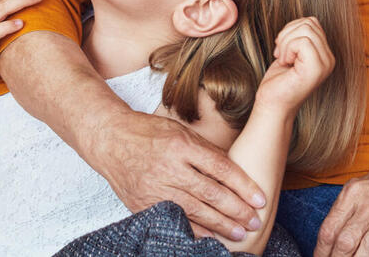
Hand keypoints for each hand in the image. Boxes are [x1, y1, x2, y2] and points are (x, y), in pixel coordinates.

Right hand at [91, 109, 265, 242]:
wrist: (109, 138)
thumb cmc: (147, 132)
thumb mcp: (178, 131)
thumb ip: (204, 151)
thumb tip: (234, 172)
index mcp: (181, 144)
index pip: (220, 168)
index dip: (243, 185)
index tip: (260, 199)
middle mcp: (169, 166)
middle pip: (211, 193)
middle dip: (237, 210)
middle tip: (255, 220)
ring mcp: (155, 187)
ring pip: (195, 210)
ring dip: (221, 224)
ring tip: (240, 232)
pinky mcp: (143, 202)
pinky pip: (175, 219)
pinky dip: (194, 230)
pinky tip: (210, 237)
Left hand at [255, 16, 334, 112]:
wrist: (273, 104)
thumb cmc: (278, 80)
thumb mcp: (291, 51)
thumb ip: (301, 36)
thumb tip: (305, 20)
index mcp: (325, 54)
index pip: (312, 22)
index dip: (291, 29)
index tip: (282, 48)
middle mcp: (329, 59)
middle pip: (309, 23)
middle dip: (287, 34)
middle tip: (281, 53)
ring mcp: (325, 64)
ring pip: (306, 30)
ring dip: (286, 42)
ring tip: (283, 59)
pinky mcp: (316, 69)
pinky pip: (303, 41)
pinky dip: (288, 49)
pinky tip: (285, 63)